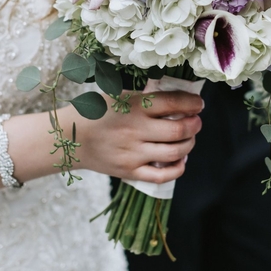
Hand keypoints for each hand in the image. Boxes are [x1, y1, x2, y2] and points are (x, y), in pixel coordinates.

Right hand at [71, 90, 203, 183]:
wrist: (72, 138)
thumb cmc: (98, 112)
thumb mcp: (119, 94)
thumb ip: (146, 95)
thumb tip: (180, 95)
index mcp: (133, 106)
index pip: (174, 102)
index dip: (193, 103)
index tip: (198, 103)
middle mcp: (135, 130)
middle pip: (179, 129)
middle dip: (195, 124)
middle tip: (196, 121)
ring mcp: (133, 153)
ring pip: (175, 152)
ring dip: (189, 144)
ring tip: (189, 137)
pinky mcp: (130, 172)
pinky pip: (162, 176)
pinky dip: (178, 168)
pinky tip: (180, 159)